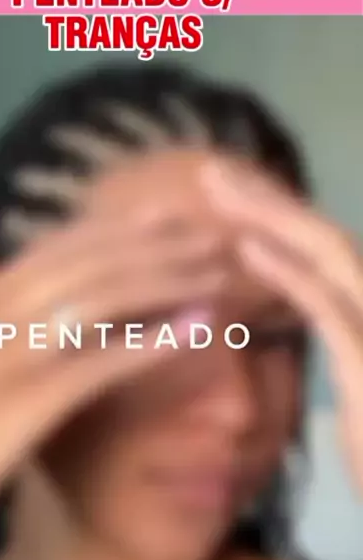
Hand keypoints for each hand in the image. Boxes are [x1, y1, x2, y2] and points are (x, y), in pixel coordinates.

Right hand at [0, 211, 223, 559]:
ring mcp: (11, 352)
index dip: (118, 228)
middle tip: (214, 233)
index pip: (58, 247)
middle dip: (157, 244)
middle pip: (90, 261)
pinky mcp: (26, 401)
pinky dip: (151, 342)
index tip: (168, 214)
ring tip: (220, 272)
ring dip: (165, 280)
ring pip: (101, 298)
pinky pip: (101, 361)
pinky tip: (197, 331)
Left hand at [203, 156, 362, 489]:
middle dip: (267, 200)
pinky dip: (287, 271)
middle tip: (212, 172)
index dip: (280, 217)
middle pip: (325, 238)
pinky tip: (246, 248)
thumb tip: (313, 313)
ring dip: (270, 217)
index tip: (232, 196)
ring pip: (329, 255)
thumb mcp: (359, 388)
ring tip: (217, 188)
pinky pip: (327, 306)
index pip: (326, 252)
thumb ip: (343, 341)